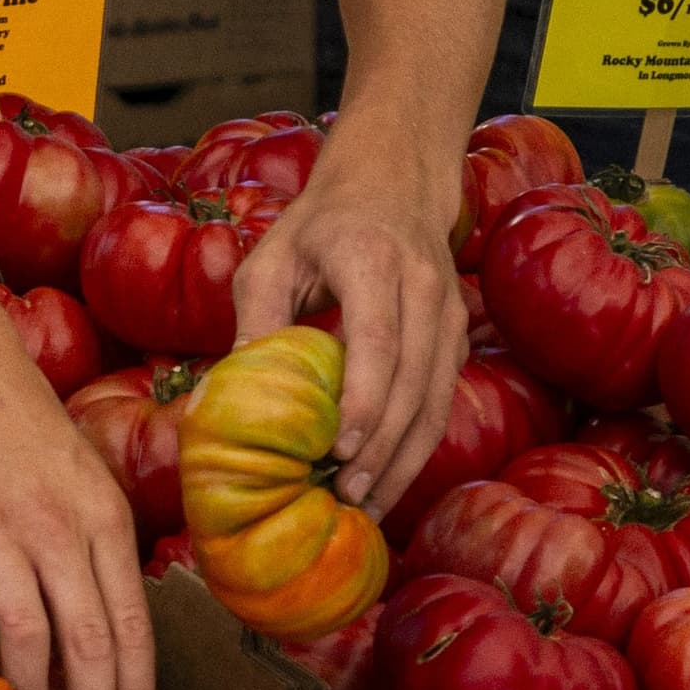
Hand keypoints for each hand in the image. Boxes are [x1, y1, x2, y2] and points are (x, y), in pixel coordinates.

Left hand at [232, 133, 463, 518]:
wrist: (391, 185)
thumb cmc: (318, 228)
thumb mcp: (271, 258)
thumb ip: (257, 318)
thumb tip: (232, 391)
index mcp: (371, 261)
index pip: (378, 339)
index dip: (364, 398)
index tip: (339, 449)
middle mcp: (423, 287)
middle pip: (413, 381)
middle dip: (382, 446)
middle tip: (344, 494)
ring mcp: (449, 313)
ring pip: (437, 399)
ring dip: (405, 459)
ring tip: (366, 504)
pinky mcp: (457, 337)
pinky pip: (444, 400)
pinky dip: (418, 445)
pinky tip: (388, 480)